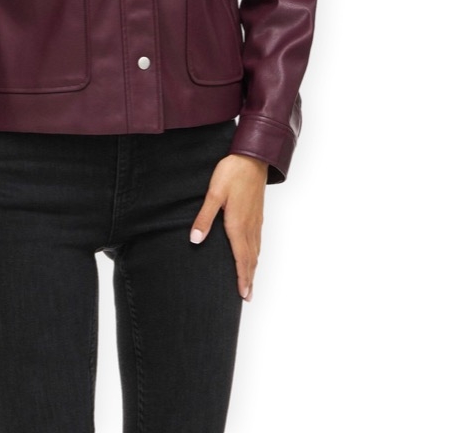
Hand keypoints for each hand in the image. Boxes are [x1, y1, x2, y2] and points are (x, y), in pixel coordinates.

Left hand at [190, 153, 268, 301]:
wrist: (252, 157)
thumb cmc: (232, 173)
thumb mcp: (214, 193)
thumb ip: (204, 217)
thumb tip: (195, 239)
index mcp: (238, 224)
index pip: (241, 257)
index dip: (242, 277)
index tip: (243, 295)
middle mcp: (249, 226)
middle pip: (251, 258)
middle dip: (249, 278)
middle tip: (248, 296)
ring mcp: (256, 220)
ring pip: (256, 250)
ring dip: (253, 267)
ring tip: (250, 281)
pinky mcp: (257, 213)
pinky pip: (258, 240)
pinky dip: (256, 253)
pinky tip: (253, 254)